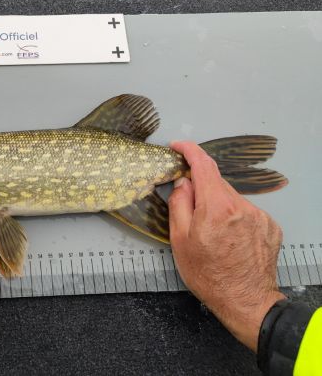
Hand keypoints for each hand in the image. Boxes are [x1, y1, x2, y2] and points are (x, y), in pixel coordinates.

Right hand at [168, 141, 284, 351]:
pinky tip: (228, 239)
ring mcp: (259, 216)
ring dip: (217, 206)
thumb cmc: (208, 275)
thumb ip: (179, 204)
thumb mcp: (179, 240)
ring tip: (211, 234)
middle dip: (200, 189)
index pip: (203, 165)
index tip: (178, 146)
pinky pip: (244, 211)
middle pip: (216, 183)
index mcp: (216, 208)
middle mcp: (241, 207)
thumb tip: (183, 183)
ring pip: (230, 198)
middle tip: (188, 210)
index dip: (189, 150)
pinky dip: (233, 217)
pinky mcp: (269, 226)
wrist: (245, 301)